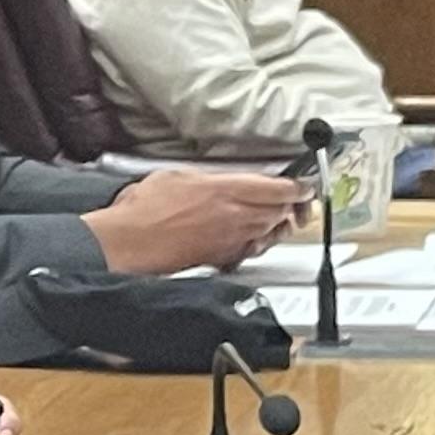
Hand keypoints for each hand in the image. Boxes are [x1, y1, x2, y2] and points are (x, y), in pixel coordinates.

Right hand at [83, 167, 303, 273]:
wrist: (129, 243)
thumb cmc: (144, 209)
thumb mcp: (177, 176)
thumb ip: (207, 179)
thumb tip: (217, 181)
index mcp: (226, 190)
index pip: (277, 190)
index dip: (298, 188)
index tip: (305, 186)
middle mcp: (234, 217)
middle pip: (280, 213)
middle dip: (293, 207)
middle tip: (299, 203)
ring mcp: (229, 240)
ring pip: (269, 233)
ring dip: (279, 225)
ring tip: (282, 219)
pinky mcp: (219, 258)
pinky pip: (251, 249)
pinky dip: (259, 242)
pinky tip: (254, 238)